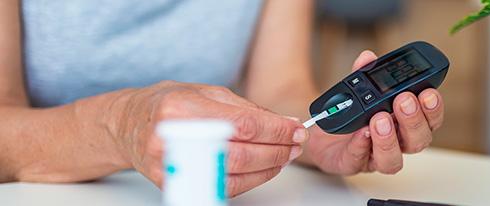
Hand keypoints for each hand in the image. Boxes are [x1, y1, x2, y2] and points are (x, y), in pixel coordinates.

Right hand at [109, 81, 307, 196]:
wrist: (129, 125)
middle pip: (240, 152)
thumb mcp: (206, 92)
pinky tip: (264, 168)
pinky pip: (222, 186)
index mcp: (182, 108)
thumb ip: (246, 108)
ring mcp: (172, 165)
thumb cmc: (168, 104)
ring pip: (234, 173)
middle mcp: (174, 139)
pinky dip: (250, 179)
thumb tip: (284, 122)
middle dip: (277, 149)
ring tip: (284, 156)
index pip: (242, 124)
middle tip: (295, 144)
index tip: (297, 129)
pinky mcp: (175, 184)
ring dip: (268, 167)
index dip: (276, 130)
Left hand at [302, 50, 444, 174]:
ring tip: (380, 119)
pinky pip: (358, 160)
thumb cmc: (350, 111)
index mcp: (406, 122)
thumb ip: (364, 73)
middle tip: (404, 100)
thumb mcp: (358, 87)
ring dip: (389, 139)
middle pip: (417, 141)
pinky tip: (361, 131)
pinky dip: (360, 145)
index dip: (434, 109)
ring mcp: (375, 157)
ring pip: (392, 160)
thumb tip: (368, 58)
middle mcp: (397, 143)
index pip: (431, 120)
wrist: (322, 130)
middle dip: (413, 120)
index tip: (428, 93)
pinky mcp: (352, 164)